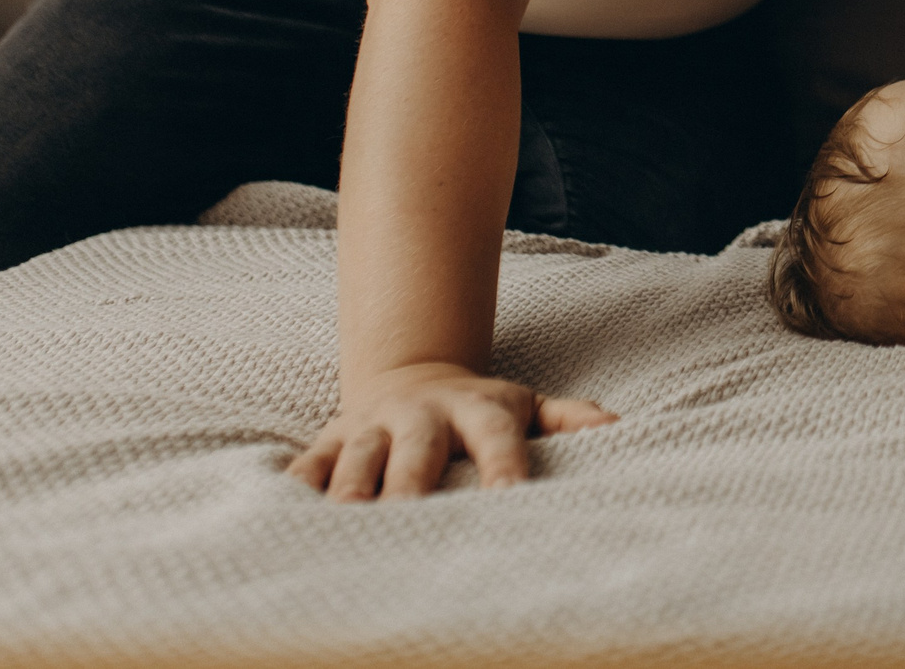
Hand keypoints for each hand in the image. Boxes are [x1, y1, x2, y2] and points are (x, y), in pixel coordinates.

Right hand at [289, 361, 616, 499]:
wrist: (412, 376)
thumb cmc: (481, 410)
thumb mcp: (526, 407)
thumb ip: (570, 419)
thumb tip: (618, 428)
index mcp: (477, 411)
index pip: (497, 439)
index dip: (504, 467)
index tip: (510, 502)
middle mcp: (421, 417)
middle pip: (418, 453)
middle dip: (413, 486)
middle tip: (410, 521)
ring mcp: (371, 428)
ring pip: (357, 461)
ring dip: (352, 492)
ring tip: (346, 528)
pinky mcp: (329, 441)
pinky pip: (306, 467)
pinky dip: (296, 491)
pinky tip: (286, 521)